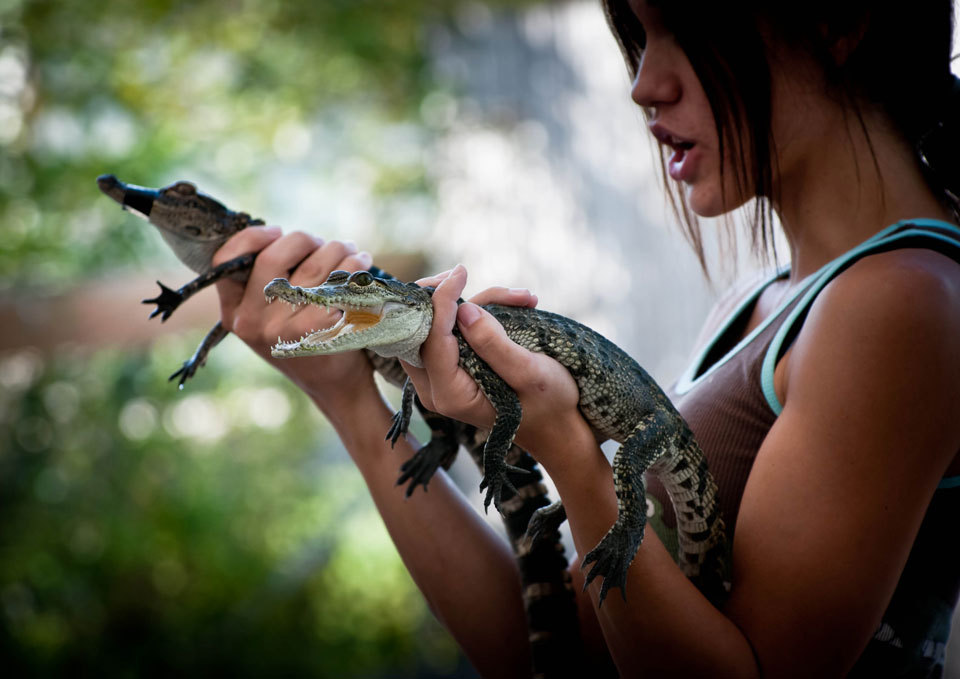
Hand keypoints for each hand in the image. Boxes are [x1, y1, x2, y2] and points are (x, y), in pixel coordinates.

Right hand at [212, 227, 375, 404]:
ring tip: (351, 251)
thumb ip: (266, 282)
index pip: (224, 262)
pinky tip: (362, 268)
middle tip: (324, 243)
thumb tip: (281, 236)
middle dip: (305, 239)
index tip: (278, 231)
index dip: (252, 237)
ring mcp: (282, 331)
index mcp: (235, 313)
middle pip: (273, 256)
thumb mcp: (269, 317)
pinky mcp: (316, 335)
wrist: (333, 385)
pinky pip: (336, 287)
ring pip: (312, 267)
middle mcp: (252, 323)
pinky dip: (353, 271)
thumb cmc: (304, 339)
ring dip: (338, 249)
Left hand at [401, 265, 587, 462]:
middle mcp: (436, 387)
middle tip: (466, 274)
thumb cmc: (548, 404)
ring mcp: (441, 376)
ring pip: (437, 324)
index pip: (430, 340)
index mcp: (451, 395)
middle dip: (443, 296)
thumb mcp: (532, 374)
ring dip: (473, 303)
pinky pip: (453, 328)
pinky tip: (518, 304)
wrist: (555, 423)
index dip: (441, 302)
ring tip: (523, 298)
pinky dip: (480, 312)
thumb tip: (463, 311)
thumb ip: (495, 345)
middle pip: (418, 330)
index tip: (460, 273)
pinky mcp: (452, 364)